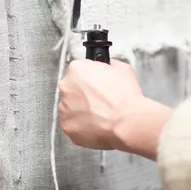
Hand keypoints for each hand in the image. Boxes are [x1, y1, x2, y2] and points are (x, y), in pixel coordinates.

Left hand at [58, 59, 172, 159]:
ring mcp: (65, 107)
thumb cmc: (124, 97)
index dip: (90, 77)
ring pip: (70, 107)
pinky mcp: (67, 125)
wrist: (126, 122)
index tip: (96, 83)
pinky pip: (72, 123)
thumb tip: (108, 67)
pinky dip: (81, 125)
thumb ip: (108, 65)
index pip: (78, 70)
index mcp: (77, 69)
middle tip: (99, 100)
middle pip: (72, 88)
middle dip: (83, 94)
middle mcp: (67, 87)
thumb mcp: (122, 68)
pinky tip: (96, 124)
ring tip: (99, 114)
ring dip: (81, 110)